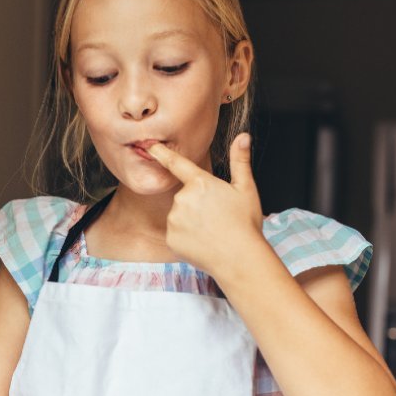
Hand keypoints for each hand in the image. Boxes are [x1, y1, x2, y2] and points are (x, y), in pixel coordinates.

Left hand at [147, 133, 264, 279]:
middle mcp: (182, 198)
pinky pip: (176, 234)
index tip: (149, 146)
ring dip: (191, 221)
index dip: (161, 154)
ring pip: (179, 216)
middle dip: (197, 204)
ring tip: (211, 232)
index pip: (176, 164)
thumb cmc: (245, 224)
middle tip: (217, 217)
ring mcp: (174, 220)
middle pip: (185, 197)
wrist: (240, 259)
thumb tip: (243, 136)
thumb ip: (240, 161)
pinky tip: (202, 243)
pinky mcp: (170, 238)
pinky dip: (186, 238)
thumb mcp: (246, 189)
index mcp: (200, 183)